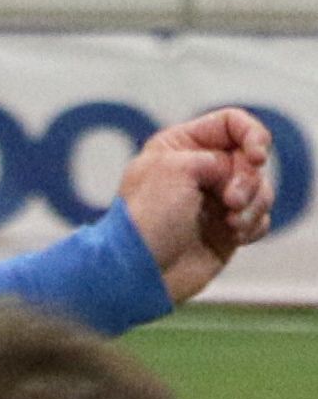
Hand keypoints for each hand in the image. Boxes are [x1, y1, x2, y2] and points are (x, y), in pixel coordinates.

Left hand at [118, 108, 272, 301]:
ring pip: (260, 189)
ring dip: (254, 204)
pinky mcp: (225, 231)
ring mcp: (213, 202)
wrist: (138, 275)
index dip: (253, 135)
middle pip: (250, 158)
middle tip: (231, 202)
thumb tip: (239, 178)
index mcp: (180, 146)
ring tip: (232, 224)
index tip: (257, 157)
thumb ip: (220, 157)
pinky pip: (259, 218)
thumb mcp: (179, 168)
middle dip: (248, 179)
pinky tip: (235, 237)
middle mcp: (198, 170)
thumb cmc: (149, 219)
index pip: (231, 123)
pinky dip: (254, 225)